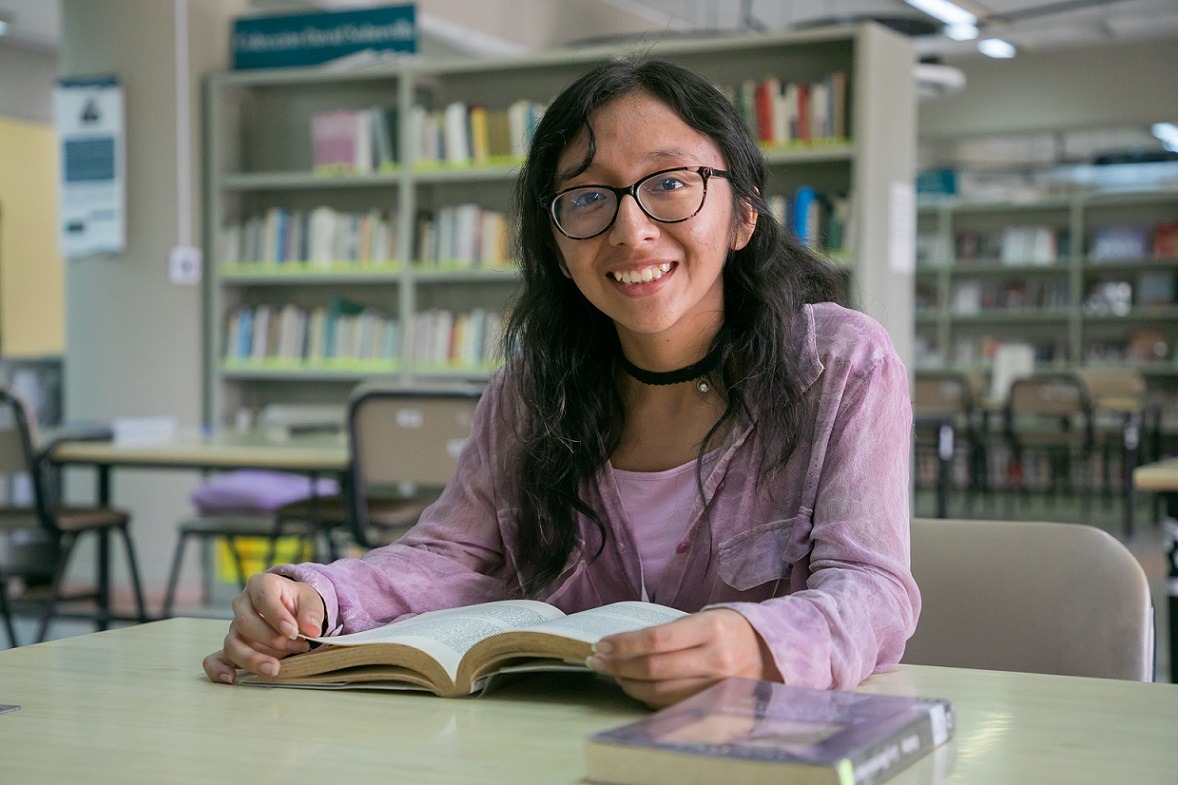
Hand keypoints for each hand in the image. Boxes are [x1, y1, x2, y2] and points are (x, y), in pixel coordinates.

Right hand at [202, 572, 325, 684]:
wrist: (293, 611)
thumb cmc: (298, 603)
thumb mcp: (311, 602)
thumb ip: (312, 614)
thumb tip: (311, 630)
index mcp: (260, 585)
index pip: (262, 596)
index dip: (276, 615)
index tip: (293, 631)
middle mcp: (242, 605)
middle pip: (245, 622)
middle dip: (272, 639)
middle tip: (297, 647)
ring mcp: (235, 627)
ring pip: (232, 643)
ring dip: (252, 658)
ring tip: (274, 669)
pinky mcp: (233, 647)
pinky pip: (215, 659)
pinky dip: (219, 670)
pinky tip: (231, 678)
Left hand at [587, 608, 780, 707]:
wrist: (771, 652)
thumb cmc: (730, 629)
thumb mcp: (705, 618)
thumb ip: (671, 631)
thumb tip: (625, 644)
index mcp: (712, 628)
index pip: (657, 639)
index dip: (625, 644)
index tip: (603, 644)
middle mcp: (716, 659)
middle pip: (654, 668)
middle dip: (618, 665)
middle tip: (597, 659)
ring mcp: (717, 685)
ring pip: (660, 691)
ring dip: (627, 683)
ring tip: (611, 672)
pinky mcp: (715, 703)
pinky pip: (672, 704)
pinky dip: (647, 696)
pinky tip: (633, 685)